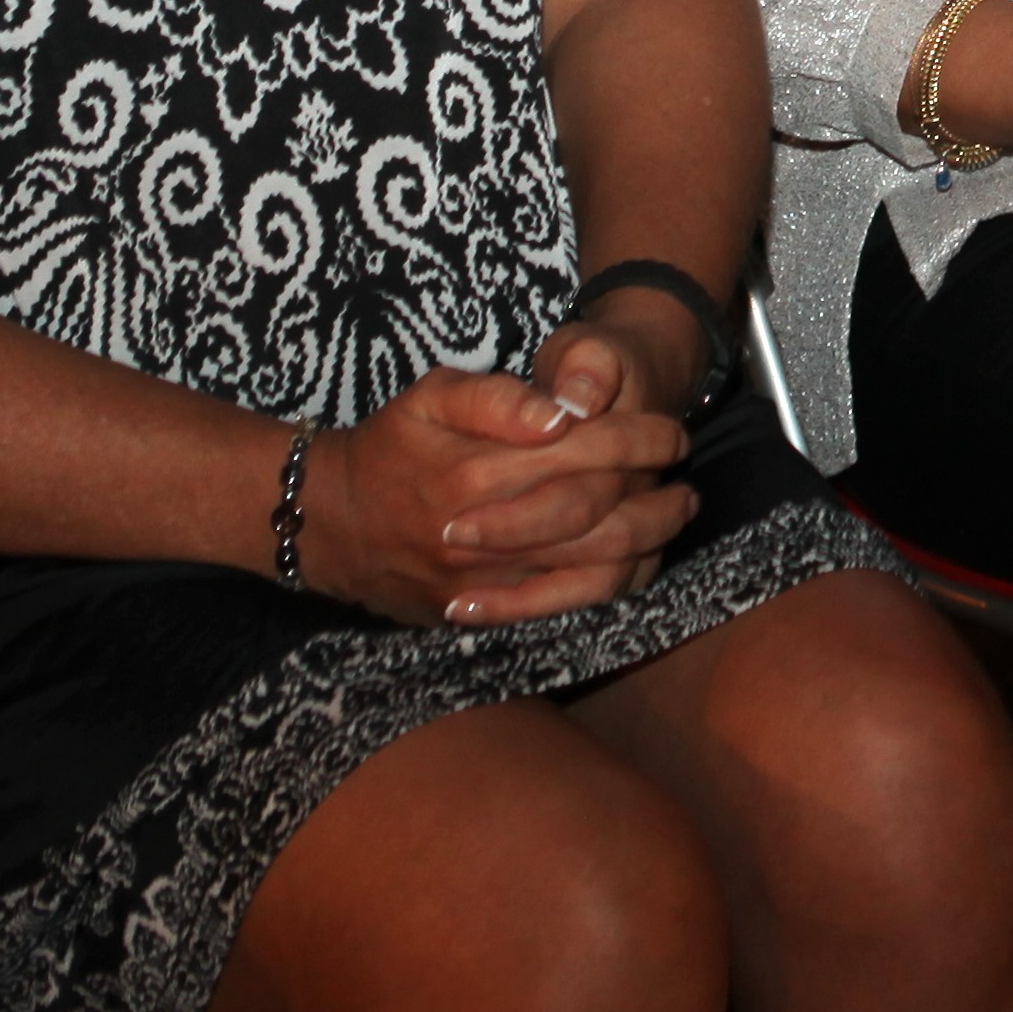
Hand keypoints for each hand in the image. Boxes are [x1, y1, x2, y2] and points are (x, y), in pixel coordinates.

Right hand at [301, 371, 695, 627]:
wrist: (327, 522)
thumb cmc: (387, 448)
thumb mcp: (428, 396)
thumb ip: (496, 396)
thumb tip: (563, 412)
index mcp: (475, 472)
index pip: (582, 453)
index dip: (638, 439)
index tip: (671, 430)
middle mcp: (485, 534)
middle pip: (597, 519)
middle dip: (654, 494)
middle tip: (685, 472)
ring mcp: (483, 584)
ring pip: (588, 573)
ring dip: (646, 543)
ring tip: (676, 514)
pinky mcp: (481, 615)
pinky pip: (561, 609)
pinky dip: (610, 588)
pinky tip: (638, 562)